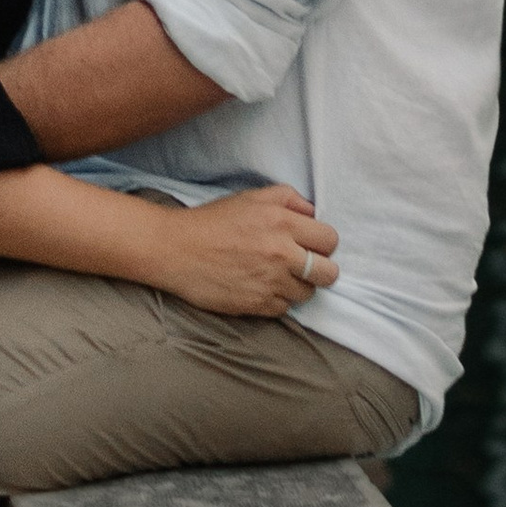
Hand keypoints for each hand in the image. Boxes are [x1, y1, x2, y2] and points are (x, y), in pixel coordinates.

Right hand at [153, 186, 339, 319]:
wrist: (175, 249)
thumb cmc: (212, 221)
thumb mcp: (251, 197)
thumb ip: (288, 199)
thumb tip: (314, 213)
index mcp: (282, 222)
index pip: (330, 240)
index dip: (322, 243)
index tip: (310, 245)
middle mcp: (281, 254)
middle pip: (328, 273)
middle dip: (320, 269)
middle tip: (302, 265)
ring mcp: (270, 282)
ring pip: (307, 293)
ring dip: (296, 286)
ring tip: (275, 276)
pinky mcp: (257, 305)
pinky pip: (284, 309)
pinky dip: (275, 300)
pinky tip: (259, 287)